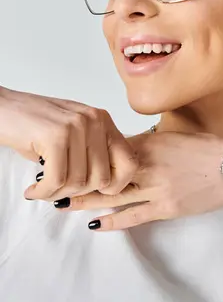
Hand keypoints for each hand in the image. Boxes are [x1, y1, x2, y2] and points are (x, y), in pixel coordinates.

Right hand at [0, 86, 136, 201]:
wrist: (2, 108)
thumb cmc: (35, 124)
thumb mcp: (74, 133)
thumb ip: (94, 153)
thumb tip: (108, 187)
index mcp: (103, 120)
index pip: (130, 162)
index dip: (117, 185)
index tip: (96, 191)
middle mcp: (94, 120)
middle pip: (103, 179)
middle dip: (79, 192)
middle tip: (60, 189)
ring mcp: (76, 126)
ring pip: (78, 182)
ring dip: (58, 193)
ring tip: (43, 188)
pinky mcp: (55, 136)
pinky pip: (57, 181)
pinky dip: (44, 192)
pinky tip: (34, 190)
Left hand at [60, 131, 222, 230]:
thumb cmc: (207, 149)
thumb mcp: (173, 138)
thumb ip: (146, 144)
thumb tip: (122, 152)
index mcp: (149, 143)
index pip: (108, 149)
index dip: (84, 154)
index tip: (64, 156)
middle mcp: (148, 164)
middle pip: (102, 172)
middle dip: (74, 177)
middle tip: (48, 182)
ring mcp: (157, 188)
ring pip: (112, 195)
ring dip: (85, 199)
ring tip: (60, 203)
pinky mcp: (167, 208)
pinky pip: (134, 216)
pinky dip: (113, 220)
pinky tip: (94, 224)